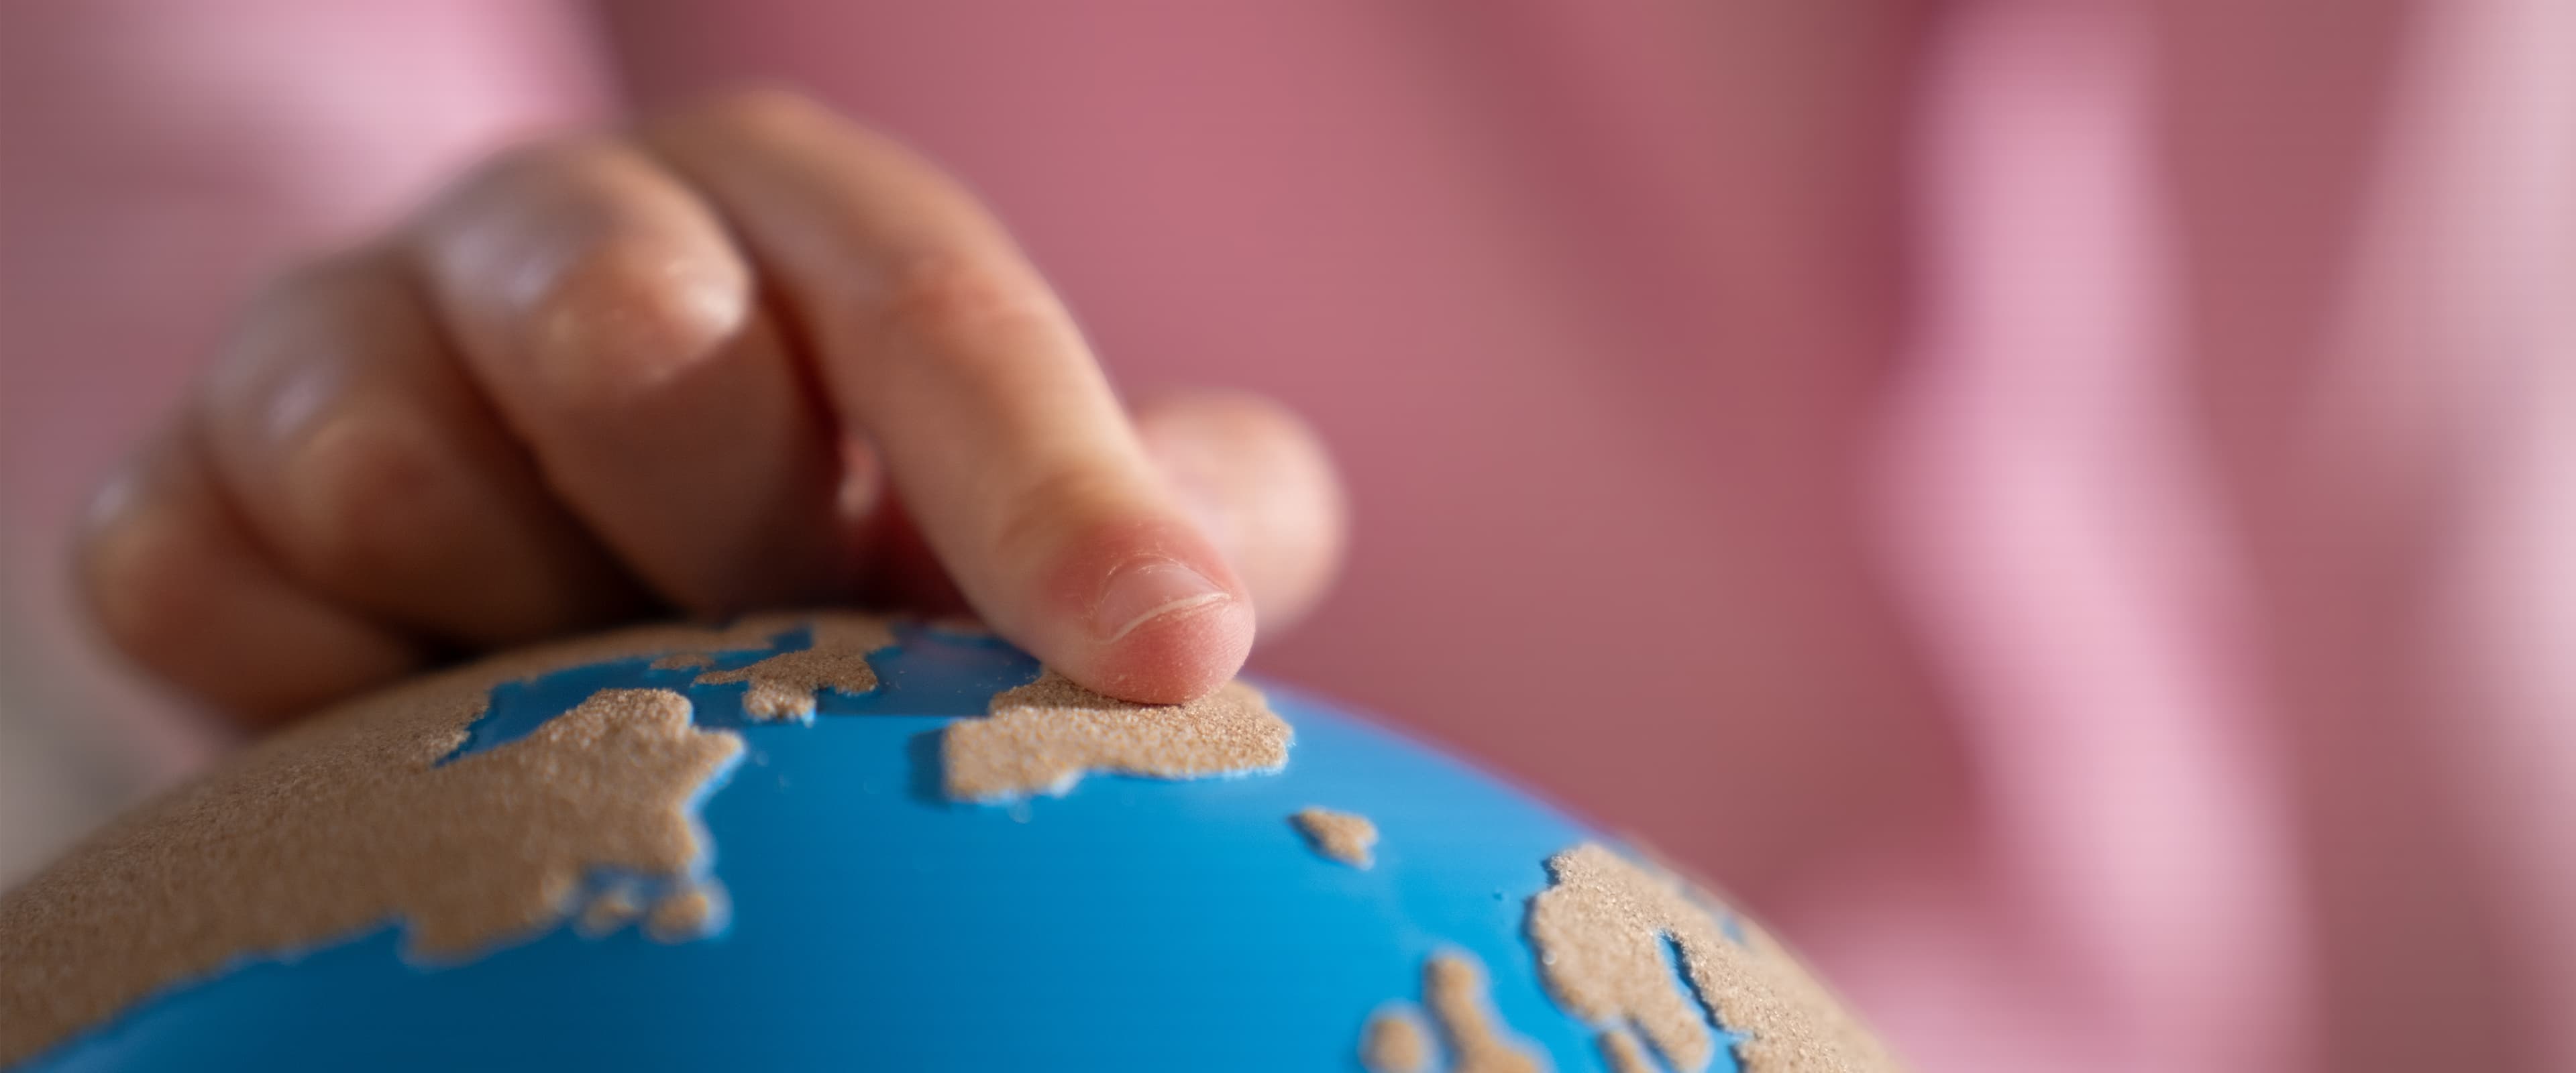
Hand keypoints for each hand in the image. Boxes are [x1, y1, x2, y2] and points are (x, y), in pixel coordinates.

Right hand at [75, 89, 1344, 728]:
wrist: (515, 584)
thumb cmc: (806, 536)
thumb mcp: (1003, 509)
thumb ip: (1174, 505)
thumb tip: (1227, 572)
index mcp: (796, 217)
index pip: (939, 318)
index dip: (1056, 493)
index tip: (1162, 653)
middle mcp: (564, 231)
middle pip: (626, 333)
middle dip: (718, 532)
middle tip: (753, 621)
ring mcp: (341, 341)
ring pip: (394, 468)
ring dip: (525, 635)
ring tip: (585, 662)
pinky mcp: (171, 490)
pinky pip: (202, 592)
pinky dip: (332, 700)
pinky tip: (424, 702)